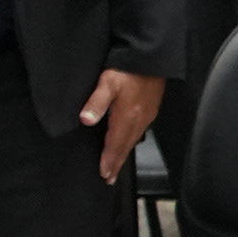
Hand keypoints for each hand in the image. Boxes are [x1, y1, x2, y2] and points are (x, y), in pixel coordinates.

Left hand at [80, 70, 163, 186]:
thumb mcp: (107, 82)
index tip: (104, 176)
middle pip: (126, 147)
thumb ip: (96, 102)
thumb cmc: (127, 69)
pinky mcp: (151, 109)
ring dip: (124, 154)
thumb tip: (85, 120)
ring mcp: (147, 116)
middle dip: (116, 163)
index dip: (109, 161)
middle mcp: (139, 121)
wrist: (152, 57)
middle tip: (109, 178)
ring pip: (133, 141)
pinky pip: (139, 132)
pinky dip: (130, 143)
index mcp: (127, 118)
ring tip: (116, 165)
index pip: (115, 145)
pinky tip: (128, 142)